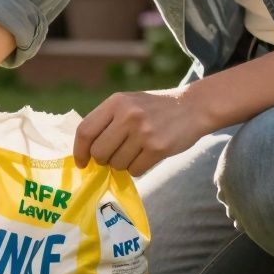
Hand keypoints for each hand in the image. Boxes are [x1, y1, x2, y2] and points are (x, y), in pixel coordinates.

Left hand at [73, 89, 210, 175]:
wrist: (194, 106)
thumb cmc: (154, 109)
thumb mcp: (128, 103)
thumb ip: (106, 122)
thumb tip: (84, 153)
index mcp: (116, 102)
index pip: (85, 131)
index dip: (79, 151)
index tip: (82, 162)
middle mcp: (128, 115)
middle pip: (99, 152)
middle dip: (103, 160)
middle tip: (114, 155)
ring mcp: (144, 132)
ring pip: (116, 164)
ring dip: (122, 164)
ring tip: (135, 151)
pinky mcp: (158, 148)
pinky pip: (135, 170)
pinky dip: (137, 168)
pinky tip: (147, 155)